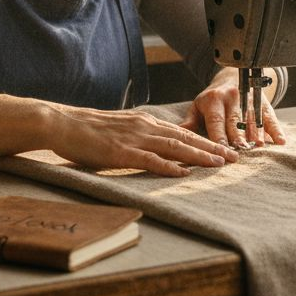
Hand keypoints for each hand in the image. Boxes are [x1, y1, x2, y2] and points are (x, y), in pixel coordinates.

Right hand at [46, 105, 238, 176]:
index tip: (224, 149)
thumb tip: (156, 146)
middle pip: (186, 138)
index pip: (182, 132)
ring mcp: (133, 139)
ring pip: (174, 147)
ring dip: (199, 156)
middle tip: (233, 157)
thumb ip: (139, 136)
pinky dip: (169, 166)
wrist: (62, 123)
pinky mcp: (120, 152)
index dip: (206, 141)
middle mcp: (144, 127)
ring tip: (218, 163)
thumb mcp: (119, 128)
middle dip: (212, 148)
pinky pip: (149, 159)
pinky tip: (183, 172)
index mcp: (145, 122)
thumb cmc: (87, 129)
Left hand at [181, 68, 286, 148]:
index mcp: (213, 100)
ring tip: (258, 149)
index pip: (216, 121)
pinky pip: (270, 117)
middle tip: (240, 155)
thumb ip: (190, 122)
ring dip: (256, 135)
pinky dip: (276, 129)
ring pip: (253, 120)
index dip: (219, 138)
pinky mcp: (263, 103)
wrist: (232, 76)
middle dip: (238, 139)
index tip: (221, 153)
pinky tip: (280, 141)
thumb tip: (177, 137)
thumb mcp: (198, 106)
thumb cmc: (212, 99)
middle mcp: (232, 99)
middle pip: (235, 122)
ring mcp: (249, 99)